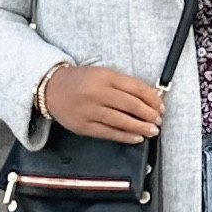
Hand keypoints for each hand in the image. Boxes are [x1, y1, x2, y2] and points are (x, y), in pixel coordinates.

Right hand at [43, 64, 163, 142]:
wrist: (51, 88)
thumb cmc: (79, 81)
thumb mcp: (102, 73)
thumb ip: (123, 84)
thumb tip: (149, 99)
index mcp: (105, 76)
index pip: (136, 88)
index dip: (152, 99)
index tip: (160, 106)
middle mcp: (97, 92)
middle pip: (131, 105)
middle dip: (149, 115)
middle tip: (158, 120)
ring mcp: (90, 110)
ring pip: (122, 121)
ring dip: (141, 127)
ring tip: (152, 130)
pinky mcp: (84, 126)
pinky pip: (109, 133)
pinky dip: (125, 136)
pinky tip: (136, 138)